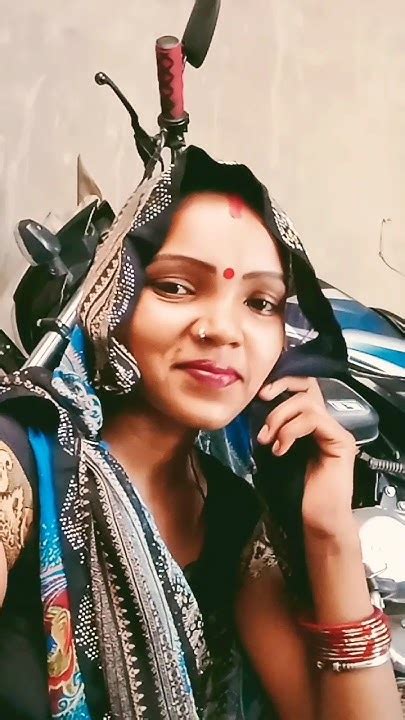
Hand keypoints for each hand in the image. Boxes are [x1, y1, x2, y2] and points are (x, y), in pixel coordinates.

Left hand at [257, 377, 357, 537]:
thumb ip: (271, 429)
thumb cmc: (294, 491)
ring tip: (269, 441)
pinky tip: (281, 450)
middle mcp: (326, 421)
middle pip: (306, 385)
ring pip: (306, 403)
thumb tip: (251, 409)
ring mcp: (335, 430)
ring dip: (280, 419)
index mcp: (310, 422)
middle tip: (262, 412)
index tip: (260, 395)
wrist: (315, 520)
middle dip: (280, 392)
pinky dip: (291, 431)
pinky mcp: (341, 441)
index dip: (281, 382)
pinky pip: (314, 420)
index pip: (301, 387)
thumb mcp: (275, 451)